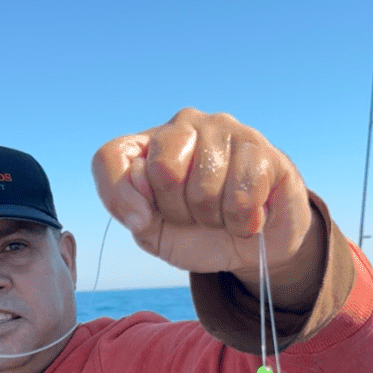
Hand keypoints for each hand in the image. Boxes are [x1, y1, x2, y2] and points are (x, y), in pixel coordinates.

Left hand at [92, 109, 321, 307]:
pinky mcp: (260, 148)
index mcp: (149, 145)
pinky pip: (242, 194)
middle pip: (163, 170)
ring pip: (204, 187)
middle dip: (179, 211)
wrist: (257, 246)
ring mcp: (224, 130)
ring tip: (225, 214)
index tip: (142, 222)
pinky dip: (243, 221)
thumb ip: (135, 218)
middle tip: (197, 216)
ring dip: (215, 219)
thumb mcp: (157, 236)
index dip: (119, 196)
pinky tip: (250, 215)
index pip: (111, 157)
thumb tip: (140, 210)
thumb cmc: (202, 234)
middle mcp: (184, 126)